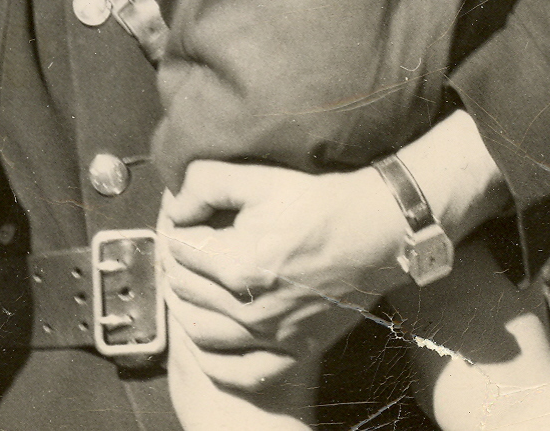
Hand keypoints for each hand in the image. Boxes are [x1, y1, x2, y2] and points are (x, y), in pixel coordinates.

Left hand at [161, 160, 407, 376]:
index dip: (177, 229)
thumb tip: (174, 205)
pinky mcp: (294, 351)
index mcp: (237, 263)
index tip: (185, 219)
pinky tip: (209, 339)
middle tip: (186, 246)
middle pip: (186, 290)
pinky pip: (240, 372)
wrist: (375, 232)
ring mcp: (272, 336)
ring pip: (201, 333)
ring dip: (186, 307)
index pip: (180, 250)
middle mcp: (250, 308)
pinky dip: (214, 360)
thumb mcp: (258, 178)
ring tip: (192, 284)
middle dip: (178, 264)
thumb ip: (205, 184)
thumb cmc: (318, 201)